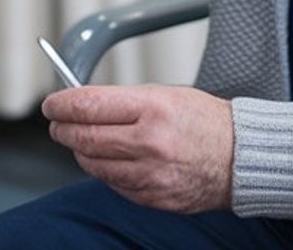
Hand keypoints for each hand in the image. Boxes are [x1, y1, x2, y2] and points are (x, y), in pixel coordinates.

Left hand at [42, 85, 234, 213]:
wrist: (241, 157)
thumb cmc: (204, 122)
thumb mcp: (164, 94)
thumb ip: (121, 101)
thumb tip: (80, 104)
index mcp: (153, 109)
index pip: (88, 106)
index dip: (62, 104)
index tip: (52, 104)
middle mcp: (150, 143)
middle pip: (84, 137)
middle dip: (63, 129)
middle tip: (57, 123)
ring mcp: (151, 174)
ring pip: (93, 165)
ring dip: (81, 151)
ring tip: (83, 140)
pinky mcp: (153, 197)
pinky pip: (114, 184)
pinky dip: (105, 170)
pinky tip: (111, 159)